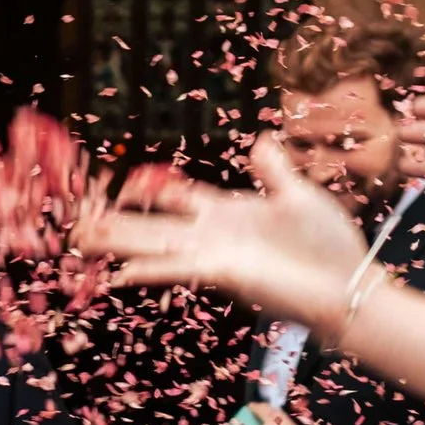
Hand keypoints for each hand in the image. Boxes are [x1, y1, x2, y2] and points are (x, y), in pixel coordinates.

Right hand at [103, 139, 366, 328]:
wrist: (346, 284)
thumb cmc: (328, 244)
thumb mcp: (299, 194)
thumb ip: (273, 170)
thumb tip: (260, 139)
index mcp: (228, 212)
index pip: (176, 197)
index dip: (147, 191)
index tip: (118, 185)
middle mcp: (213, 234)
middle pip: (152, 225)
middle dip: (115, 224)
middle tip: (78, 224)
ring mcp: (214, 254)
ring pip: (154, 245)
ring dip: (118, 244)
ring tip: (82, 244)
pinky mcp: (223, 272)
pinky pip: (177, 268)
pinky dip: (148, 270)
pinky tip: (120, 274)